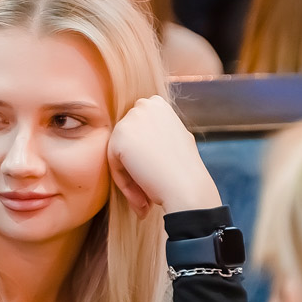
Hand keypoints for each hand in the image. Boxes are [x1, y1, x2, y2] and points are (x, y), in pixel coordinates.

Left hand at [108, 95, 220, 216]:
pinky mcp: (120, 136)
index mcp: (158, 104)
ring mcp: (131, 118)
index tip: (154, 175)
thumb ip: (158, 132)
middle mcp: (144, 105)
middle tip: (148, 189)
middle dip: (134, 164)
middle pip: (126, 140)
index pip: (138, 131)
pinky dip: (124, 182)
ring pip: (118, 152)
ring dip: (129, 175)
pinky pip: (113, 163)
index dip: (145, 155)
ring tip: (145, 197)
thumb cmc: (184, 170)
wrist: (187, 187)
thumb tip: (142, 139)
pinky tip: (141, 197)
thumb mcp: (177, 139)